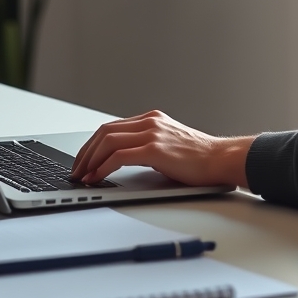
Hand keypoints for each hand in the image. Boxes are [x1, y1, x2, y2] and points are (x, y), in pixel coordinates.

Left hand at [70, 109, 253, 188]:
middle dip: (85, 152)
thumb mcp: (169, 144)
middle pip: (104, 131)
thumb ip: (148, 145)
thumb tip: (121, 160)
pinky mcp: (155, 149)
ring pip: (107, 141)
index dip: (92, 145)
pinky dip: (102, 168)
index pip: (112, 127)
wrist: (220, 159)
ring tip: (82, 176)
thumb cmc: (199, 158)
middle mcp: (150, 122)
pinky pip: (118, 157)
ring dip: (90, 160)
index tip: (84, 161)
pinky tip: (96, 178)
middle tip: (76, 170)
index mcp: (152, 119)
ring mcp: (153, 133)